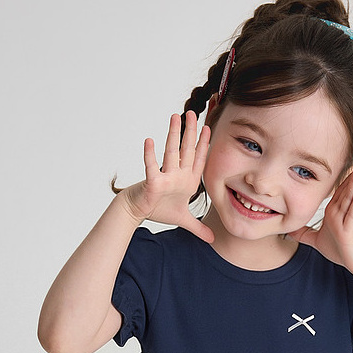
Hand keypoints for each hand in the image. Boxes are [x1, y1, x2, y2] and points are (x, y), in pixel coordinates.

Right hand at [119, 111, 213, 243]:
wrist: (139, 211)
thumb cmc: (160, 209)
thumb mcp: (184, 221)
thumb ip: (199, 228)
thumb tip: (212, 240)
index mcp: (188, 180)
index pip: (199, 159)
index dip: (205, 145)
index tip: (209, 129)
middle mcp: (177, 174)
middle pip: (186, 149)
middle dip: (191, 131)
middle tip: (195, 112)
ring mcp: (165, 176)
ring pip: (171, 152)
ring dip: (173, 134)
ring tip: (175, 116)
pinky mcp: (153, 182)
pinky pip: (151, 167)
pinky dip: (150, 155)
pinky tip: (149, 140)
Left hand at [289, 156, 352, 270]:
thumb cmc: (339, 250)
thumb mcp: (315, 240)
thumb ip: (303, 234)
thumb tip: (288, 230)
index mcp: (334, 211)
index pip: (337, 188)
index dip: (340, 173)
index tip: (342, 158)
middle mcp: (341, 212)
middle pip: (346, 187)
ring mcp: (346, 220)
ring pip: (351, 197)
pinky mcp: (349, 231)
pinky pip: (352, 215)